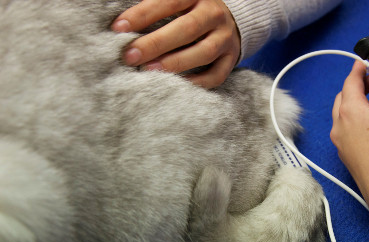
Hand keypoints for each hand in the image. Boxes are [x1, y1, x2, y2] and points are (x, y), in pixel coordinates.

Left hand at [112, 0, 240, 88]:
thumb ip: (153, 10)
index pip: (169, 2)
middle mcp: (214, 15)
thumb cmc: (190, 12)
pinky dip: (196, 83)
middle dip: (155, 43)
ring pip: (203, 52)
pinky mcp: (231, 60)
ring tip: (149, 71)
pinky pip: (215, 75)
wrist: (229, 20)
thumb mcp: (177, 3)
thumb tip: (121, 28)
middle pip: (187, 29)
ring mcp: (225, 38)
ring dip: (175, 63)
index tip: (118, 28)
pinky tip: (175, 86)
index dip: (143, 14)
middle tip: (130, 56)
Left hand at [330, 44, 368, 225]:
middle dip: (358, 86)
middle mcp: (338, 126)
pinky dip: (358, 123)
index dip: (361, 68)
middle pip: (344, 97)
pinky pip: (347, 132)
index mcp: (348, 111)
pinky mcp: (346, 157)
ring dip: (358, 105)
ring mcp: (340, 144)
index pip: (350, 79)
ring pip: (344, 115)